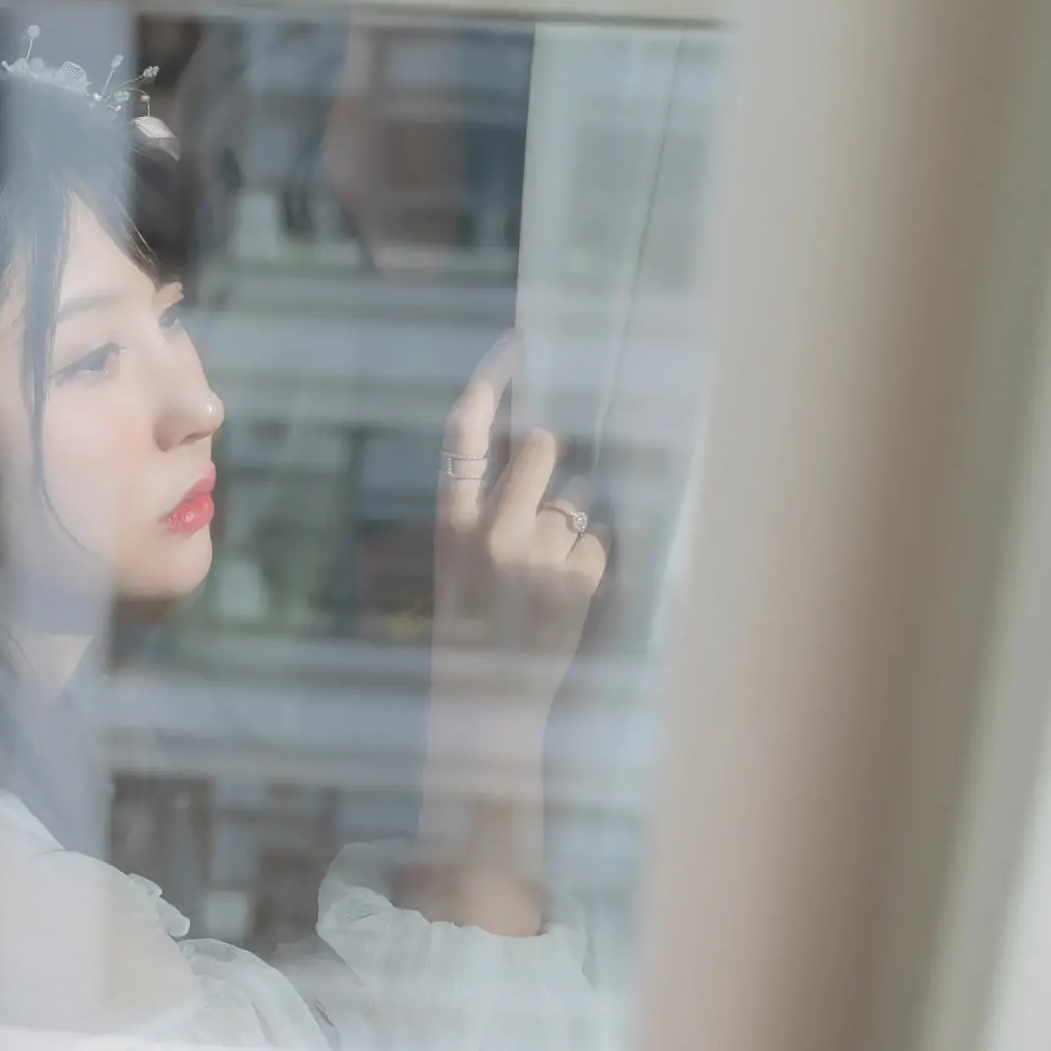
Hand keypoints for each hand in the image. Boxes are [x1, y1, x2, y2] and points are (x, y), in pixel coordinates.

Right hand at [433, 334, 608, 719]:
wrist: (485, 702)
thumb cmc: (473, 630)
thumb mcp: (457, 563)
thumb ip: (482, 509)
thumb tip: (532, 449)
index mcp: (451, 522)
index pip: (463, 434)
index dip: (488, 384)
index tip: (512, 347)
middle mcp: (491, 527)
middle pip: (544, 446)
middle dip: (553, 461)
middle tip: (545, 504)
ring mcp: (536, 549)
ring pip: (578, 498)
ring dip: (573, 526)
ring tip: (544, 579)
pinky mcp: (577, 573)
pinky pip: (599, 538)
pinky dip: (590, 561)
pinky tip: (565, 596)